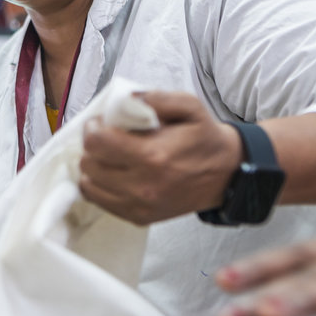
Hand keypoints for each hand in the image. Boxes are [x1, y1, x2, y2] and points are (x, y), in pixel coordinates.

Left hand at [78, 91, 239, 225]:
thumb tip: (126, 99)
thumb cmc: (204, 139)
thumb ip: (157, 98)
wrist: (226, 175)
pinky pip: (100, 202)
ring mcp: (139, 205)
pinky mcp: (139, 217)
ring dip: (93, 168)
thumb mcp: (189, 106)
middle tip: (105, 138)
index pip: (97, 143)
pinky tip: (113, 174)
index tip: (100, 123)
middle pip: (89, 165)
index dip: (92, 128)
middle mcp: (142, 185)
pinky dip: (100, 187)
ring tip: (108, 157)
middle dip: (92, 147)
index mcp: (152, 156)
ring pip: (89, 186)